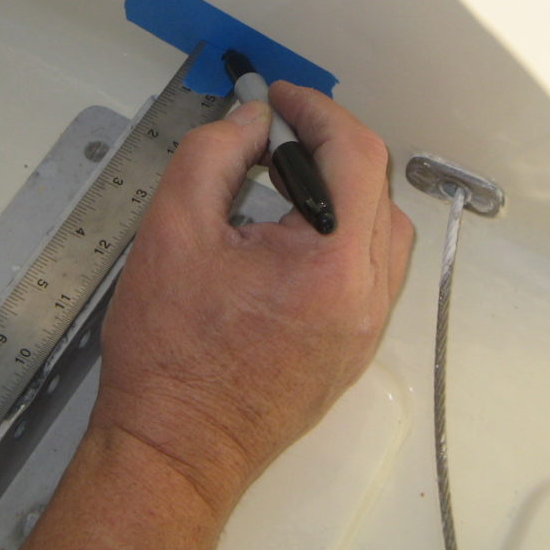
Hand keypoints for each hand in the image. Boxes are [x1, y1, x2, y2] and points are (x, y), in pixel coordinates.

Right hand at [90, 80, 413, 516]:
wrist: (173, 450)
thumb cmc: (169, 360)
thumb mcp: (171, 230)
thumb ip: (213, 154)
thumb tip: (249, 121)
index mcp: (331, 266)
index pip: (355, 155)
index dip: (317, 111)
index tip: (281, 99)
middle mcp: (364, 299)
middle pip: (376, 188)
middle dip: (328, 146)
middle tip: (275, 135)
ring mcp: (364, 329)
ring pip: (380, 229)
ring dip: (341, 190)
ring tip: (281, 183)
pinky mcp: (352, 348)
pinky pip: (367, 270)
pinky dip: (340, 234)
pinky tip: (288, 234)